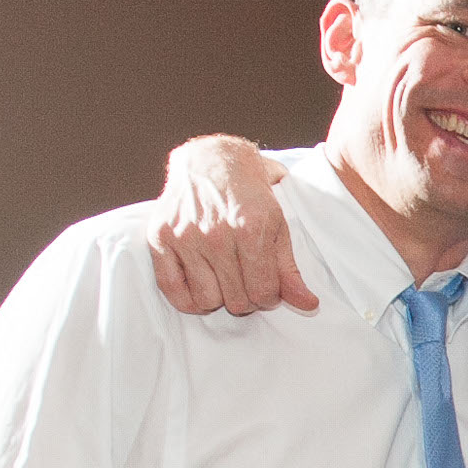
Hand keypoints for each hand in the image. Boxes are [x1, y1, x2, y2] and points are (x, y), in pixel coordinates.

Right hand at [148, 137, 311, 316]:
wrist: (213, 162)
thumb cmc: (250, 197)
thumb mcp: (278, 228)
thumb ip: (290, 271)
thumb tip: (309, 305)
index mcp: (249, 229)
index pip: (263, 293)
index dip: (270, 295)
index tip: (267, 283)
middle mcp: (214, 234)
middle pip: (237, 301)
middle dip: (247, 296)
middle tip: (246, 277)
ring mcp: (184, 236)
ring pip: (207, 300)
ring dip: (219, 296)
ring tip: (224, 276)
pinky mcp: (159, 237)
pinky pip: (172, 290)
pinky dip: (188, 298)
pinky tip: (202, 284)